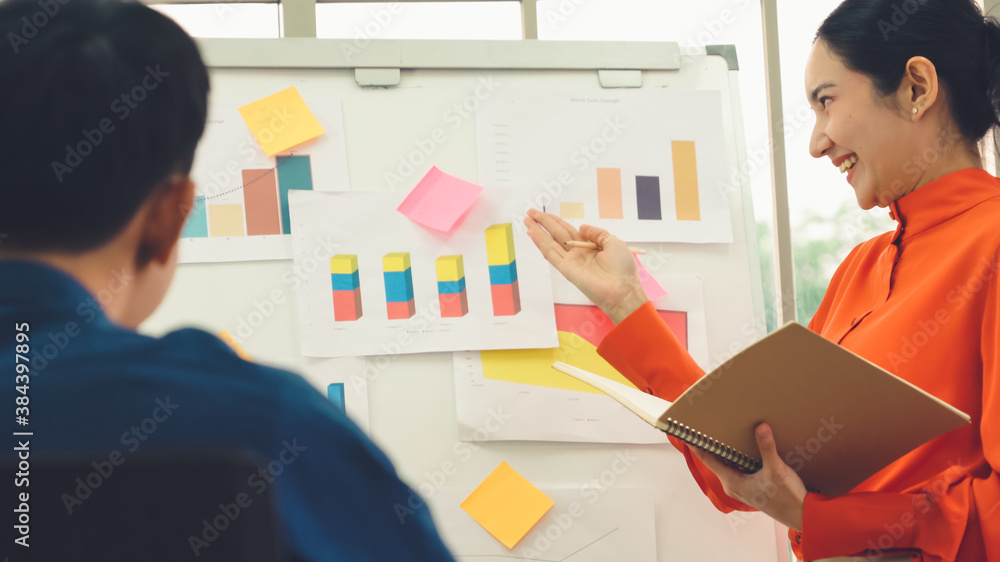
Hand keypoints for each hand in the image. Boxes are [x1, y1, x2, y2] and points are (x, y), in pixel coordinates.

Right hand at [523, 209, 647, 323]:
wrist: (622, 290)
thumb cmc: (622, 268)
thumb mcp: (613, 243)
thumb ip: (597, 233)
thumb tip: (581, 227)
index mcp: (589, 246)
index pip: (569, 231)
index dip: (556, 221)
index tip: (545, 214)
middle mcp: (577, 253)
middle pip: (556, 234)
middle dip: (543, 222)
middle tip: (530, 212)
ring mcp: (570, 261)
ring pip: (550, 242)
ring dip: (538, 231)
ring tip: (526, 219)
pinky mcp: (566, 269)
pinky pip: (551, 254)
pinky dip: (540, 243)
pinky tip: (532, 233)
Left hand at [689, 423, 806, 530]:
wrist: (801, 516)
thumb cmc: (786, 498)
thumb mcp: (776, 470)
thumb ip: (767, 448)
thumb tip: (760, 427)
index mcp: (732, 482)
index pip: (707, 459)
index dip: (697, 444)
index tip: (687, 430)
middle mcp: (733, 485)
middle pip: (716, 460)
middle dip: (712, 443)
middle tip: (708, 423)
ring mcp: (742, 486)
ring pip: (729, 463)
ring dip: (727, 449)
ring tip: (725, 429)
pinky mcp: (751, 486)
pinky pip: (739, 467)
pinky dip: (739, 455)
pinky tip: (746, 445)